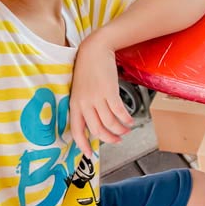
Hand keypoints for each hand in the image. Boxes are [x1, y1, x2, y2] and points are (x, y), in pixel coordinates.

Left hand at [68, 36, 132, 156]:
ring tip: (126, 129)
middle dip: (109, 139)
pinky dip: (126, 119)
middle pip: (97, 130)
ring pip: (110, 123)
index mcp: (74, 104)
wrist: (94, 50)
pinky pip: (119, 112)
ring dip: (120, 130)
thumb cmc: (87, 70)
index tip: (90, 155)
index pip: (77, 131)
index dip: (84, 145)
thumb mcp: (79, 90)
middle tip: (117, 140)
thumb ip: (84, 106)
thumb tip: (93, 122)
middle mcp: (84, 103)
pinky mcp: (109, 91)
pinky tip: (130, 120)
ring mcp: (96, 98)